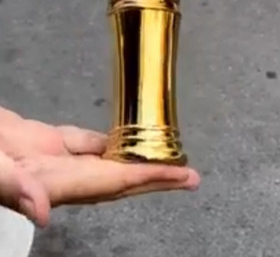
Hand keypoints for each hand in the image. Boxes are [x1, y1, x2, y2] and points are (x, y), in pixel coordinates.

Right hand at [0, 107, 198, 228]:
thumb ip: (12, 187)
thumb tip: (43, 212)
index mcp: (46, 181)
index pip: (110, 183)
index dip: (147, 180)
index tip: (182, 177)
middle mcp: (52, 174)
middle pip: (115, 178)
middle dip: (153, 177)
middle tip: (190, 176)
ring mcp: (44, 158)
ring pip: (100, 161)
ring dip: (132, 160)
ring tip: (163, 158)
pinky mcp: (35, 142)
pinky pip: (78, 143)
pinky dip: (102, 141)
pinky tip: (117, 139)